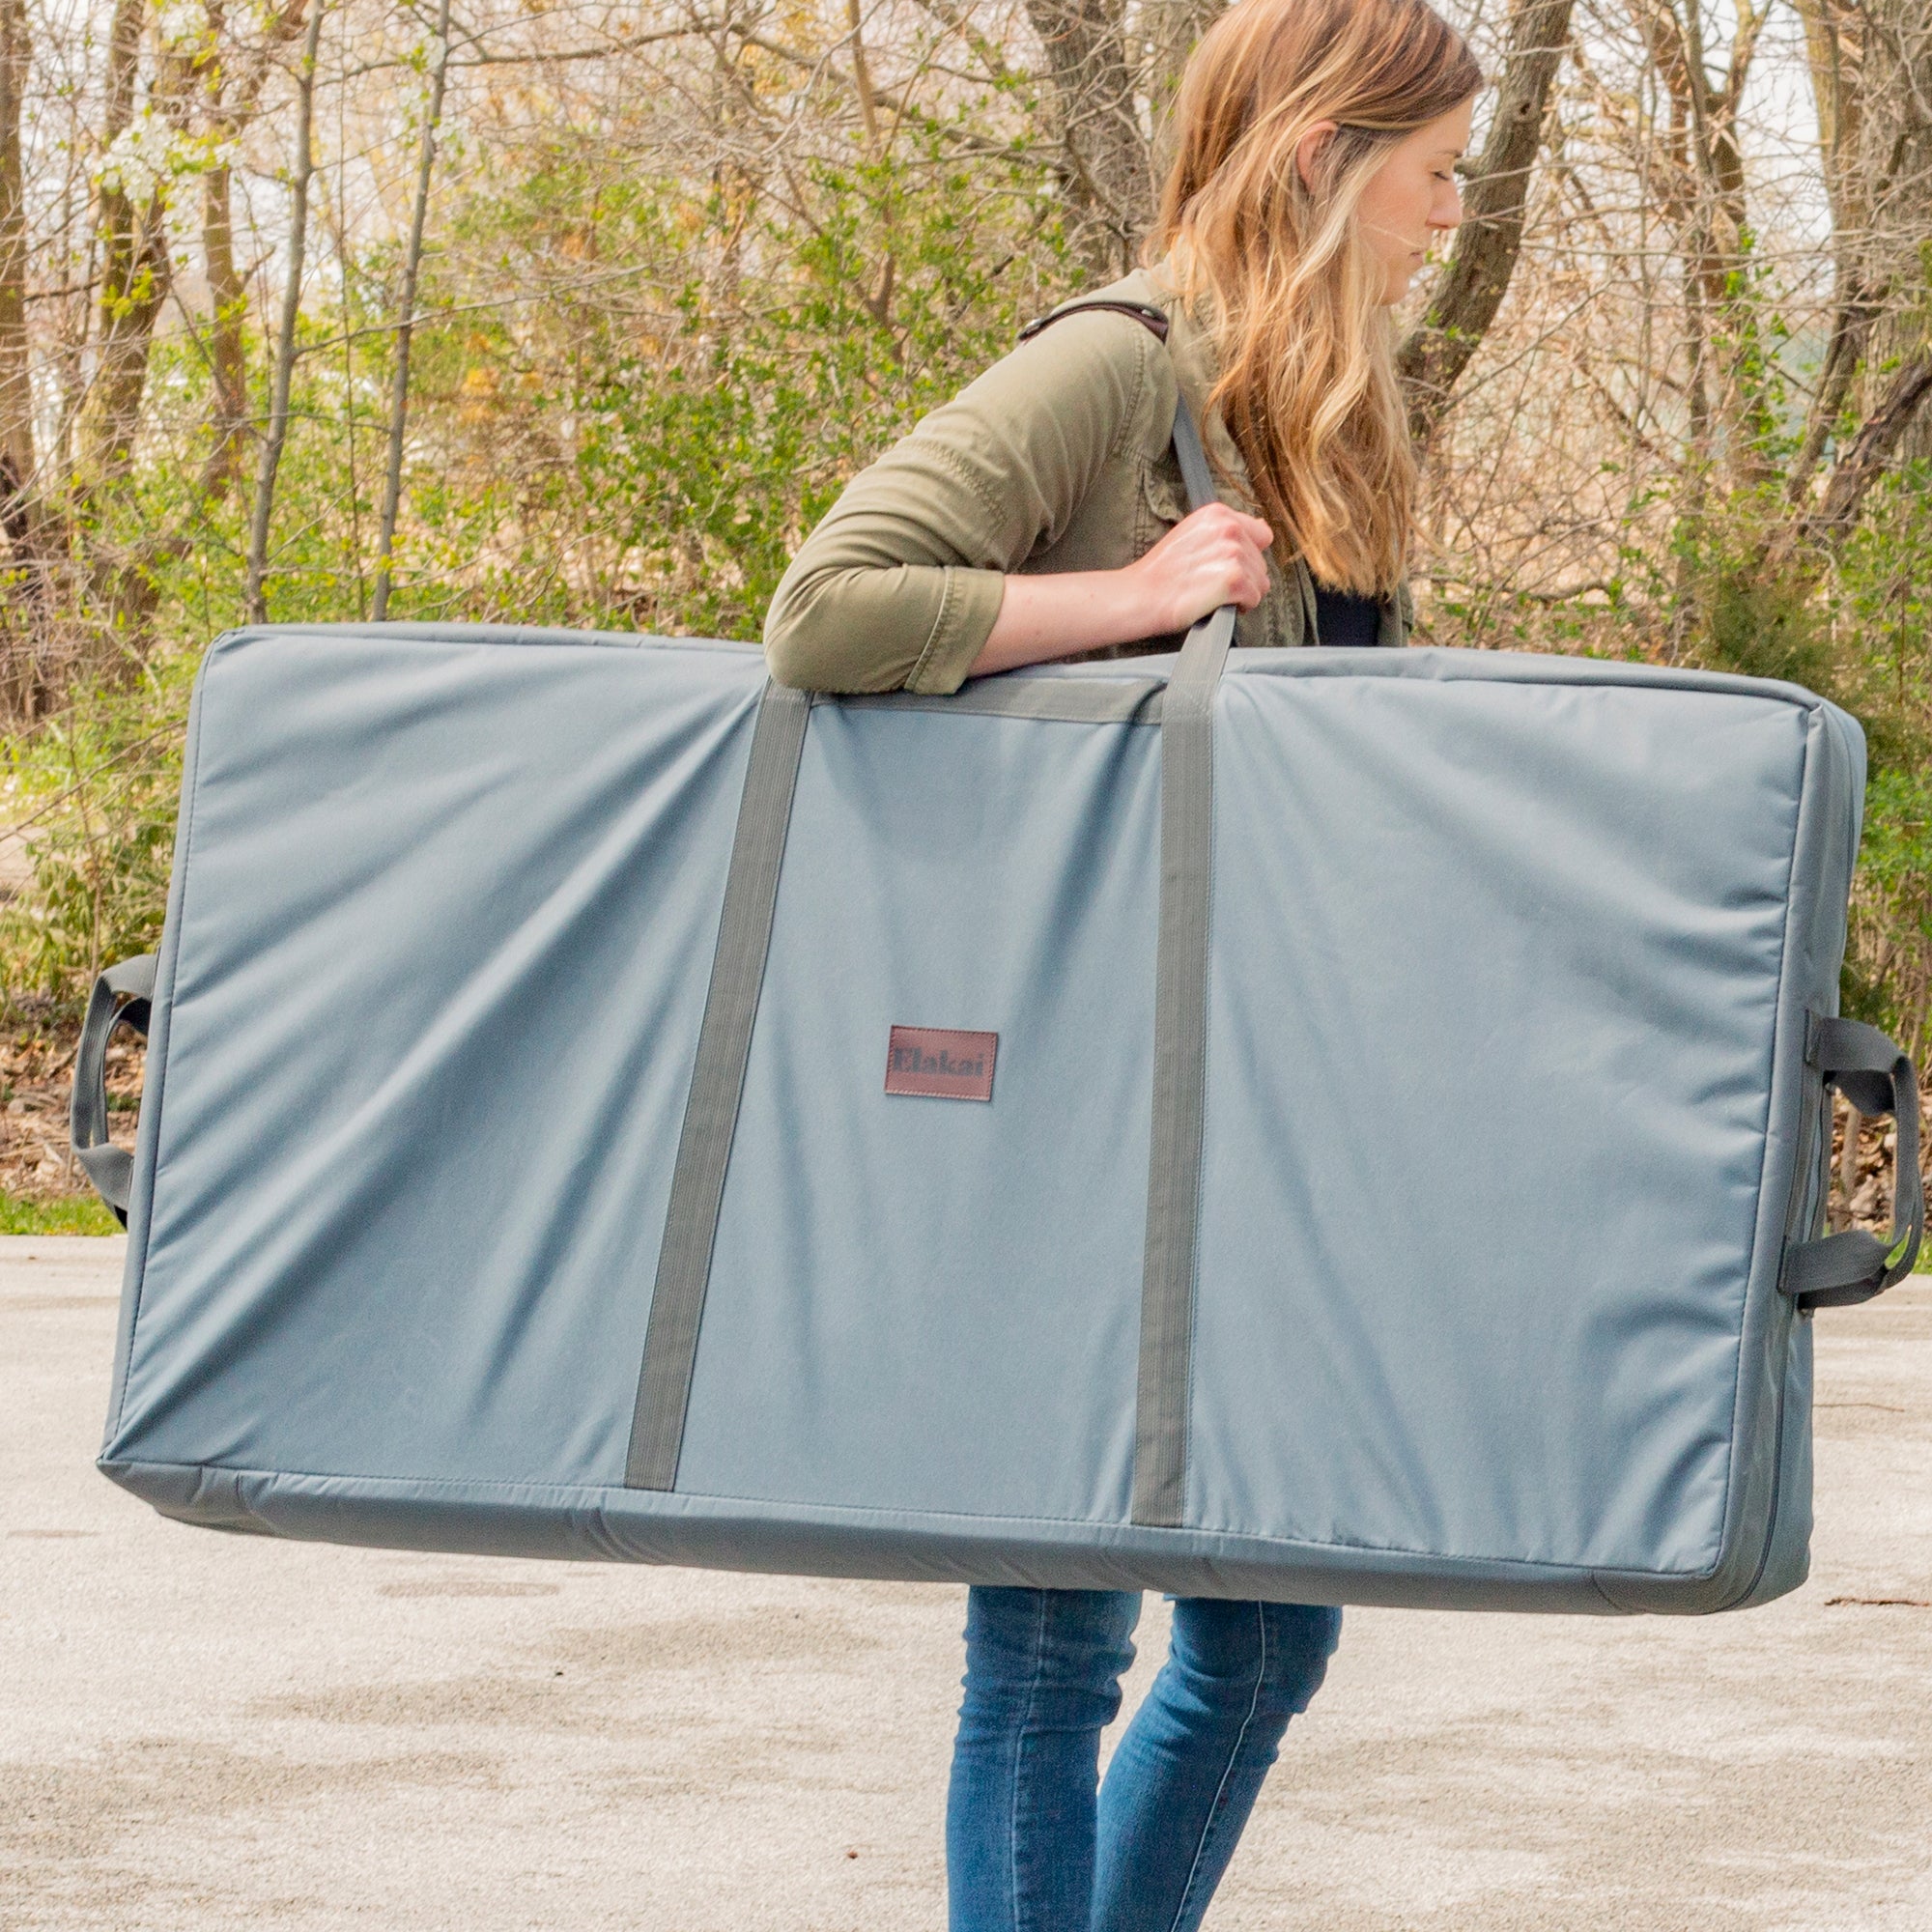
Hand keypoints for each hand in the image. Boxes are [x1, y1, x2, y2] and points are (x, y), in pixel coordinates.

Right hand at [1124, 504, 1274, 634]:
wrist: (1140, 596)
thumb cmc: (1161, 573)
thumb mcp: (1191, 535)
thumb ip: (1224, 532)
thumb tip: (1261, 531)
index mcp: (1217, 514)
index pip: (1260, 534)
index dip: (1248, 554)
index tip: (1228, 566)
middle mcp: (1228, 528)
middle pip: (1262, 562)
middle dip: (1245, 577)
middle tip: (1214, 585)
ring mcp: (1232, 553)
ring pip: (1261, 582)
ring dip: (1243, 594)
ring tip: (1216, 595)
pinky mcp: (1233, 580)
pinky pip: (1254, 599)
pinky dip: (1240, 608)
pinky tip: (1219, 604)